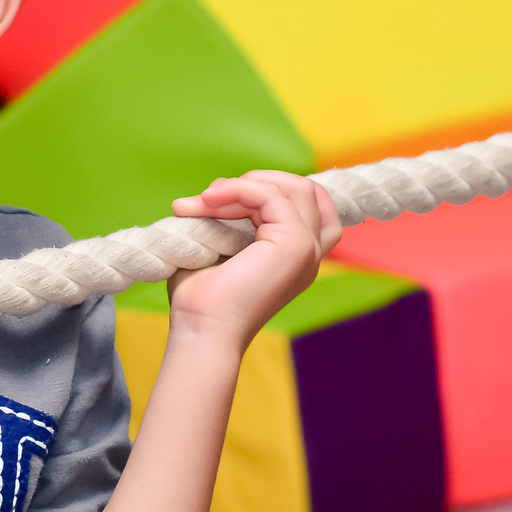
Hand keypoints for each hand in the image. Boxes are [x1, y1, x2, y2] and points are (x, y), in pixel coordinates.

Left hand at [166, 171, 341, 345]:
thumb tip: (216, 190)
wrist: (201, 330)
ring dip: (242, 185)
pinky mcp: (294, 245)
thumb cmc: (202, 298)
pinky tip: (206, 202)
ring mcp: (307, 249)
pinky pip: (272, 196)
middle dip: (255, 181)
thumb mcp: (218, 248)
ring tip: (204, 201)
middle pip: (305, 189)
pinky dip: (237, 189)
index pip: (309, 203)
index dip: (270, 188)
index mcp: (297, 256)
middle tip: (210, 198)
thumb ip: (227, 220)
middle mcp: (310, 253)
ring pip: (294, 187)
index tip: (220, 198)